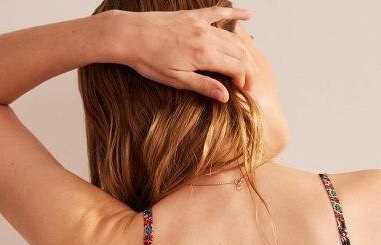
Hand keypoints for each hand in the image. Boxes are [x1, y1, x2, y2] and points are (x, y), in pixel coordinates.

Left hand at [118, 6, 255, 101]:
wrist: (130, 35)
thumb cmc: (149, 61)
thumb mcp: (176, 80)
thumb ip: (203, 86)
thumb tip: (225, 96)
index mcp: (203, 55)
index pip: (237, 67)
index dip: (245, 80)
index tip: (245, 91)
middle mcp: (206, 37)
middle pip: (239, 52)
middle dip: (249, 69)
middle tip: (249, 83)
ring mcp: (200, 24)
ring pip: (232, 36)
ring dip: (245, 50)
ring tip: (250, 65)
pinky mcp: (193, 15)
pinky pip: (219, 12)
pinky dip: (235, 13)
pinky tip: (249, 14)